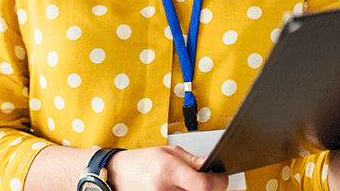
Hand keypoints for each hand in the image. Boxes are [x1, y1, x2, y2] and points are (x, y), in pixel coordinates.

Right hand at [106, 146, 228, 190]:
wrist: (119, 175)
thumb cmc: (141, 162)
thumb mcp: (168, 152)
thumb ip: (193, 161)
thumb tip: (213, 165)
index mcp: (169, 171)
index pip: (204, 185)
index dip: (219, 182)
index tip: (221, 177)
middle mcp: (165, 190)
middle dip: (208, 188)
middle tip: (205, 180)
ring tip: (187, 184)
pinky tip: (180, 189)